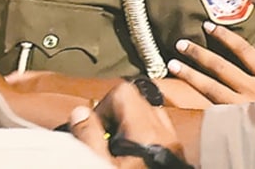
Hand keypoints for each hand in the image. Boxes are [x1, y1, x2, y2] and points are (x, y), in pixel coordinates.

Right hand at [68, 83, 186, 168]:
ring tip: (115, 154)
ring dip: (128, 130)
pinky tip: (130, 163)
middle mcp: (164, 136)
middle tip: (102, 141)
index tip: (92, 129)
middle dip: (115, 117)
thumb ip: (88, 138)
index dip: (102, 106)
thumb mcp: (101, 167)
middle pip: (137, 103)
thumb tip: (80, 114)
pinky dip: (141, 143)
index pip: (123, 93)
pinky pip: (157, 138)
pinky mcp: (174, 160)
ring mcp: (172, 148)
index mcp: (146, 133)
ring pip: (148, 120)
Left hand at [165, 23, 254, 105]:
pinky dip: (197, 100)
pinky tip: (181, 96)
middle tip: (181, 43)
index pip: (244, 50)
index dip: (224, 36)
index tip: (208, 26)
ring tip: (173, 64)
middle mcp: (254, 89)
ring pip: (211, 87)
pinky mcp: (235, 122)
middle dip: (199, 54)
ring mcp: (243, 106)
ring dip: (190, 74)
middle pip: (221, 66)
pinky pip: (213, 108)